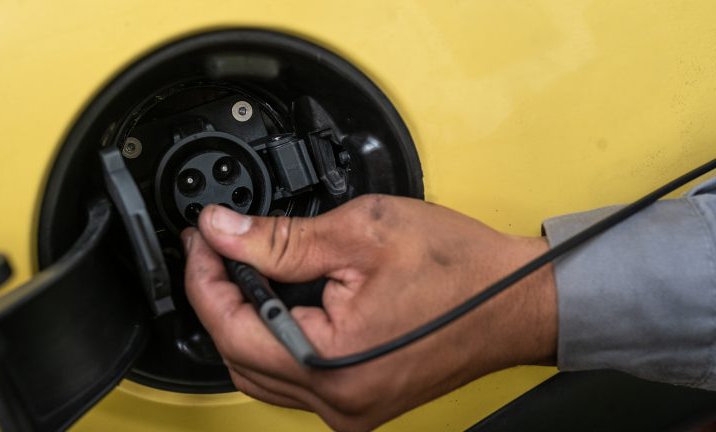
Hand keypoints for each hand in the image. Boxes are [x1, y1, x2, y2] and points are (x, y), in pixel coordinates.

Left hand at [182, 194, 555, 430]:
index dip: (204, 276)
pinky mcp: (361, 401)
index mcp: (331, 364)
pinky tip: (281, 304)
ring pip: (262, 371)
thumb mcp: (362, 232)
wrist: (515, 300)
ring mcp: (350, 408)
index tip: (200, 239)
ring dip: (244, 321)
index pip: (231, 325)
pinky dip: (275, 340)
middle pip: (239, 354)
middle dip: (218, 297)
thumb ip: (280, 238)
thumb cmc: (459, 269)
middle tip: (217, 249)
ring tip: (246, 271)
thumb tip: (224, 232)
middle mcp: (338, 400)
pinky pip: (294, 379)